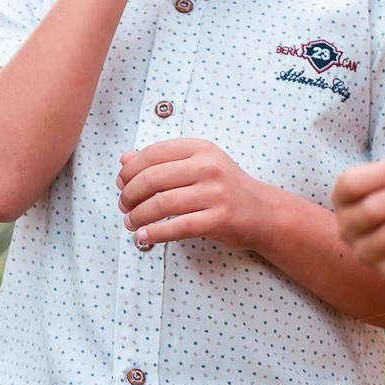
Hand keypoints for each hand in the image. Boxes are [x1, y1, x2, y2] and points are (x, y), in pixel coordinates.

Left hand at [118, 139, 273, 249]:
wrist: (262, 212)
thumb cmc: (224, 188)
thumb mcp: (198, 166)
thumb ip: (162, 161)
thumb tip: (124, 159)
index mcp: (202, 149)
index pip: (153, 154)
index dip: (129, 170)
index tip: (121, 184)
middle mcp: (210, 167)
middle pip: (152, 179)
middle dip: (129, 195)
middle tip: (123, 206)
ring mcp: (217, 193)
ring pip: (161, 203)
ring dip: (138, 216)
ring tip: (130, 222)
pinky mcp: (220, 218)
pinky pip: (177, 227)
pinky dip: (154, 233)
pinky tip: (143, 235)